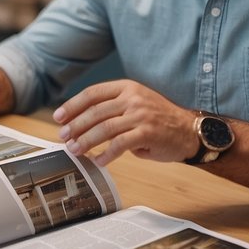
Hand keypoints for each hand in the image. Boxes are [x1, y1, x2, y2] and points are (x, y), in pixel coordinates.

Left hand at [53, 80, 195, 165]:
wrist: (189, 130)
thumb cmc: (158, 119)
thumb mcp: (135, 104)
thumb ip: (112, 109)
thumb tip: (79, 124)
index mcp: (127, 88)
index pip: (93, 93)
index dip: (73, 105)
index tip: (59, 117)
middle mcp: (133, 98)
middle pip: (95, 111)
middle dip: (76, 125)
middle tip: (63, 137)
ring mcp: (141, 115)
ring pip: (105, 128)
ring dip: (86, 141)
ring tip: (75, 150)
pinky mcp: (148, 133)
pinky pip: (120, 144)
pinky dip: (107, 154)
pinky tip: (99, 161)